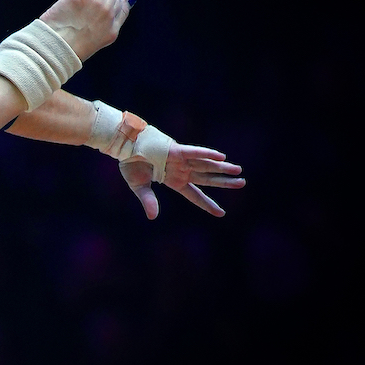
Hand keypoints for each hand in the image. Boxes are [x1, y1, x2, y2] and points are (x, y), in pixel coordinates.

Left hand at [39, 0, 134, 61]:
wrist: (53, 46)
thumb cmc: (72, 44)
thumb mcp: (99, 37)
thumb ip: (116, 18)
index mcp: (112, 31)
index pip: (123, 7)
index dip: (115, 4)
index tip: (102, 7)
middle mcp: (108, 16)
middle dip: (102, 0)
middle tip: (85, 11)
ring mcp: (96, 5)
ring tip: (79, 9)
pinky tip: (75, 3)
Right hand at [119, 143, 244, 218]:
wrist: (123, 147)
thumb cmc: (130, 165)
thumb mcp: (138, 186)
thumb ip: (148, 200)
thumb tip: (153, 217)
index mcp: (173, 181)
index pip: (194, 195)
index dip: (207, 204)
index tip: (221, 213)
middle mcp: (181, 170)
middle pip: (207, 178)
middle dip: (224, 182)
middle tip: (242, 183)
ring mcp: (180, 160)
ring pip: (205, 165)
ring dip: (221, 168)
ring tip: (238, 171)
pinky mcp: (175, 150)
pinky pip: (194, 152)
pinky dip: (207, 154)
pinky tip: (221, 156)